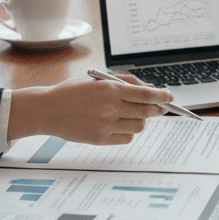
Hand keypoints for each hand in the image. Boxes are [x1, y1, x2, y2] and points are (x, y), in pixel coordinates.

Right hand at [10, 74, 173, 144]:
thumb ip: (125, 82)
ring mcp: (105, 125)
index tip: (170, 97)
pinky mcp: (100, 139)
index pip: (146, 93)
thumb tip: (149, 87)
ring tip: (134, 116)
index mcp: (110, 89)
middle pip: (147, 112)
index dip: (162, 96)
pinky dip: (129, 132)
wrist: (48, 110)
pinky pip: (126, 138)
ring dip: (142, 121)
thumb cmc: (73, 92)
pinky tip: (121, 125)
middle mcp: (110, 107)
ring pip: (139, 127)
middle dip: (157, 109)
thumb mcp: (98, 79)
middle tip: (160, 108)